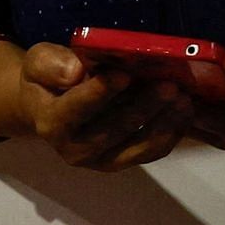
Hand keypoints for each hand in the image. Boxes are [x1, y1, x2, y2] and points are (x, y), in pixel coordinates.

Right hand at [13, 41, 190, 170]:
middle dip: (144, 106)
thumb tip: (75, 72)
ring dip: (164, 122)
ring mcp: (101, 160)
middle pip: (114, 129)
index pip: (77, 109)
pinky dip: (171, 132)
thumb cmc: (49, 80)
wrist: (51, 107)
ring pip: (138, 145)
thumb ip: (51, 65)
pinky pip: (152, 152)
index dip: (101, 92)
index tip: (124, 74)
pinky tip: (185, 110)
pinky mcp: (122, 161)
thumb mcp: (39, 63)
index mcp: (51, 123)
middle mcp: (75, 149)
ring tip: (183, 97)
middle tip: (169, 84)